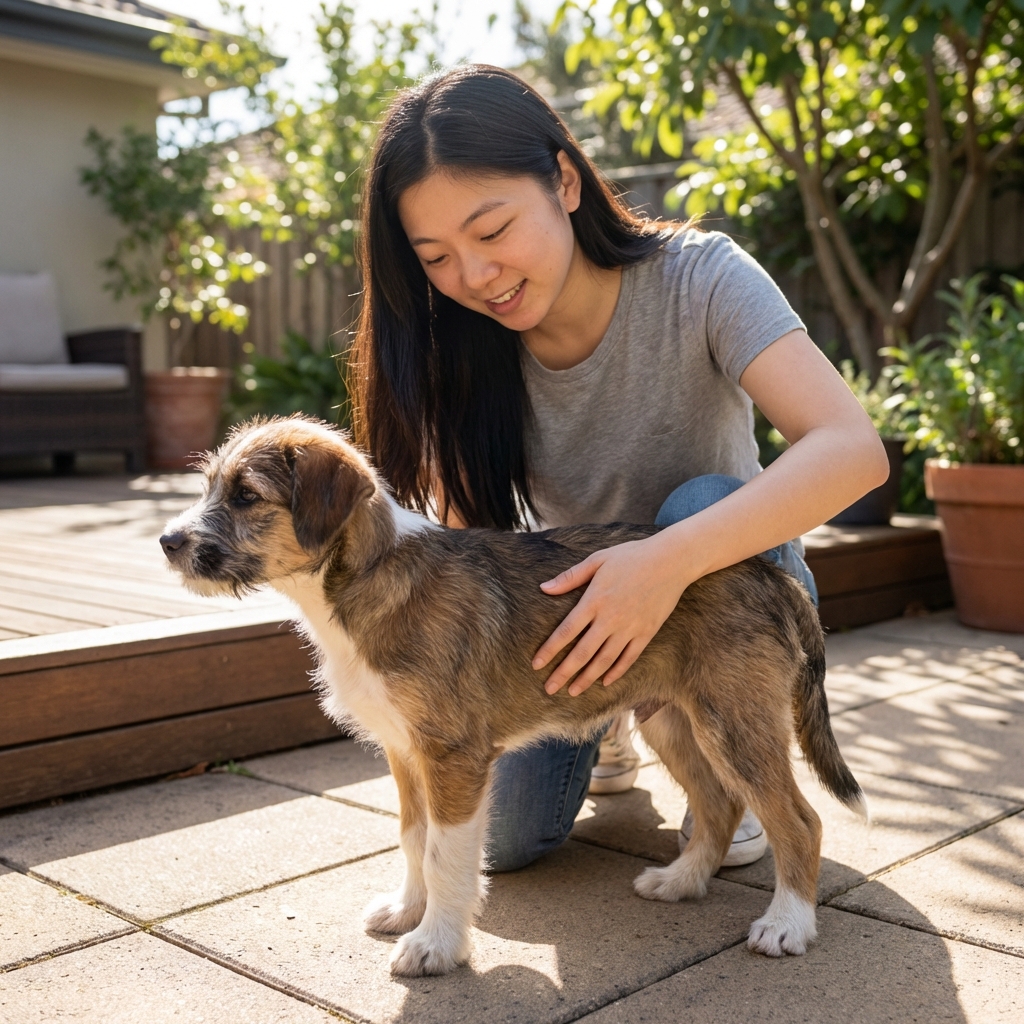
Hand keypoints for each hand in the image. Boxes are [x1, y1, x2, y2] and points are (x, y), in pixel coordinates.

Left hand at [532, 534, 691, 696]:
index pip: (566, 631)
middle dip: (564, 672)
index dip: (549, 650)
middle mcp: (610, 618)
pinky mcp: (646, 633)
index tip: (536, 664)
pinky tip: (604, 682)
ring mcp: (630, 628)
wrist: (671, 561)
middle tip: (549, 688)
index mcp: (594, 600)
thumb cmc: (631, 556)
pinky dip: (616, 672)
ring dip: (587, 678)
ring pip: (604, 660)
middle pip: (582, 652)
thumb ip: (570, 577)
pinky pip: (629, 658)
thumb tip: (544, 588)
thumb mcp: (597, 560)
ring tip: (573, 691)